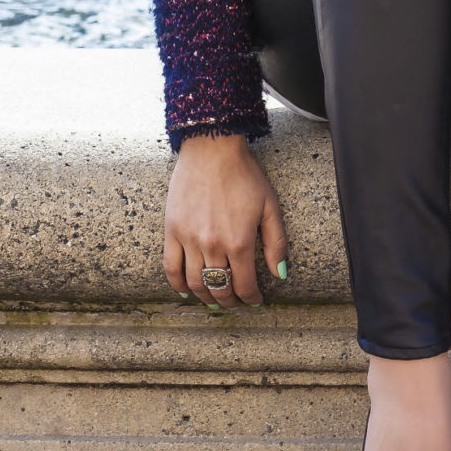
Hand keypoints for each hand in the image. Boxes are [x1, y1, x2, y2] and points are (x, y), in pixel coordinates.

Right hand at [162, 133, 288, 308]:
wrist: (212, 149)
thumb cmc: (244, 175)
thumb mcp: (270, 208)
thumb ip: (276, 244)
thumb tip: (279, 275)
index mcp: (240, 242)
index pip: (245, 286)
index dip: (251, 298)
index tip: (255, 300)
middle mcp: (213, 245)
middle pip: (220, 288)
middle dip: (230, 300)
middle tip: (235, 301)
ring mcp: (189, 239)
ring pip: (196, 282)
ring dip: (206, 296)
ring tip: (214, 298)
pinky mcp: (172, 230)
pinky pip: (170, 266)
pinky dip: (177, 284)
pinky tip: (185, 290)